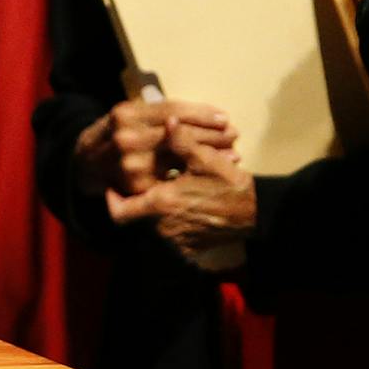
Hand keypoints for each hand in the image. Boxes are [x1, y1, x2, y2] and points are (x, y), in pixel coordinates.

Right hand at [74, 97, 234, 202]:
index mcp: (127, 113)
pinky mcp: (137, 186)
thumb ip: (156, 112)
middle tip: (233, 133)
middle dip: (211, 134)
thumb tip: (197, 111)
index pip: (172, 110)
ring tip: (232, 151)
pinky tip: (213, 169)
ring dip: (209, 154)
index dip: (201, 113)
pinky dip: (196, 173)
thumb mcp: (129, 114)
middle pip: (180, 134)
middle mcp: (127, 137)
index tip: (223, 116)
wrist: (85, 163)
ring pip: (180, 157)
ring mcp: (131, 164)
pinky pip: (174, 178)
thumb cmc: (114, 134)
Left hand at [108, 134, 257, 259]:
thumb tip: (167, 121)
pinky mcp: (189, 248)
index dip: (112, 200)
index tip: (112, 186)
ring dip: (157, 210)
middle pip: (137, 216)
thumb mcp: (205, 158)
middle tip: (146, 181)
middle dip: (139, 199)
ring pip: (153, 225)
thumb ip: (181, 140)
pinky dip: (171, 222)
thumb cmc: (229, 184)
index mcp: (161, 203)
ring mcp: (177, 241)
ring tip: (166, 190)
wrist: (257, 213)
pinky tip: (183, 205)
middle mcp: (164, 227)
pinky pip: (171, 235)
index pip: (119, 210)